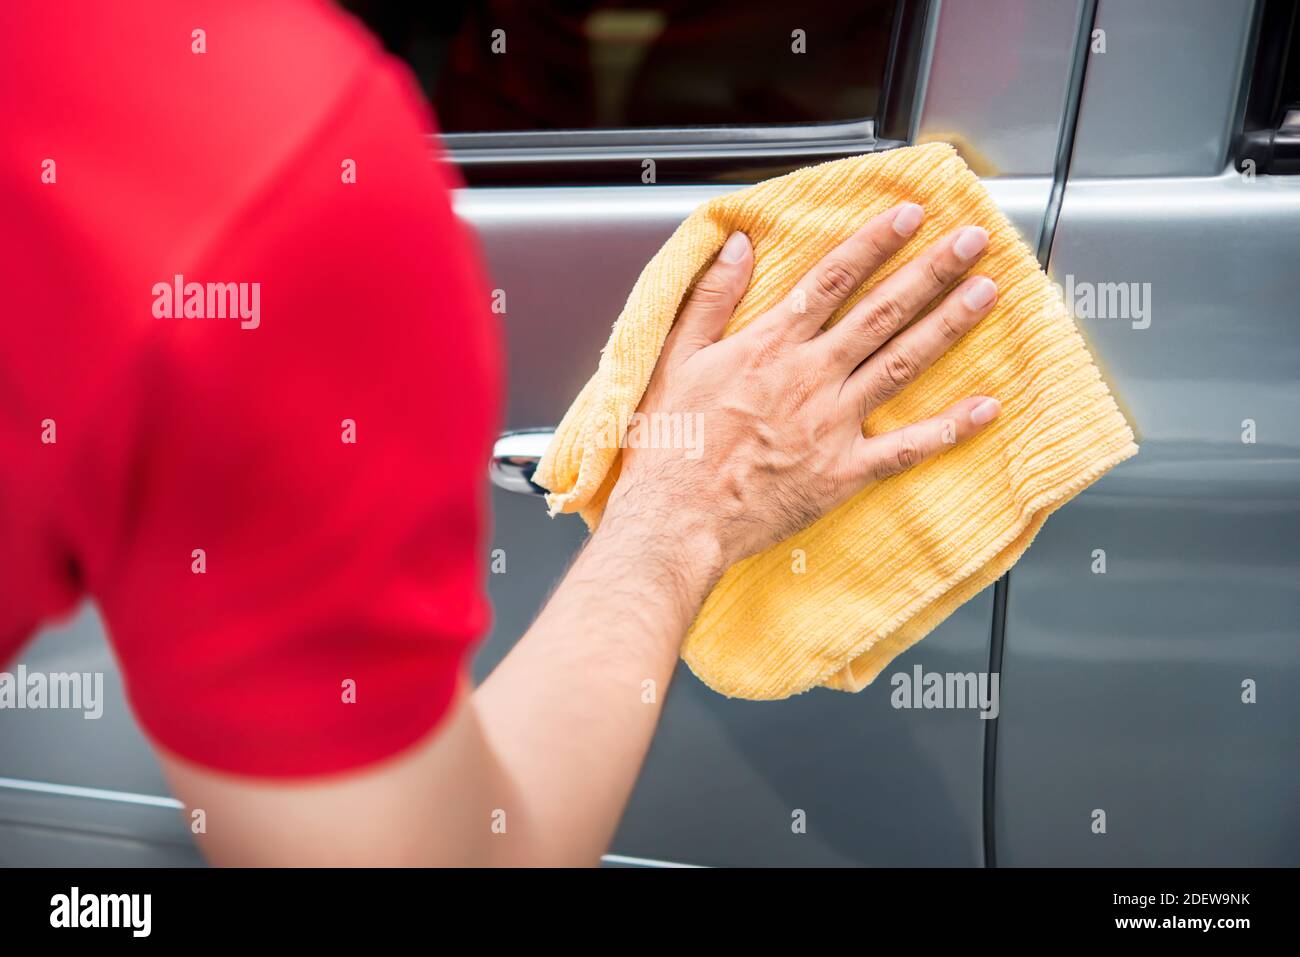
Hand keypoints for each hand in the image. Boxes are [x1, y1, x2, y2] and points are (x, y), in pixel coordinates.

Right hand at [605, 202, 1001, 572]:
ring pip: (901, 363)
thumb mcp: (673, 359)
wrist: (675, 520)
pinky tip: (987, 407)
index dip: (876, 242)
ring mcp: (832, 424)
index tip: (911, 214)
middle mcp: (809, 377)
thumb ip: (710, 298)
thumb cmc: (669, 446)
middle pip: (882, 312)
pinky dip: (950, 428)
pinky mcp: (843, 472)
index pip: (833, 279)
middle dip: (931, 270)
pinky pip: (906, 448)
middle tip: (971, 240)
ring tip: (986, 293)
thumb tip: (739, 245)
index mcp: (768, 346)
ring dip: (948, 325)